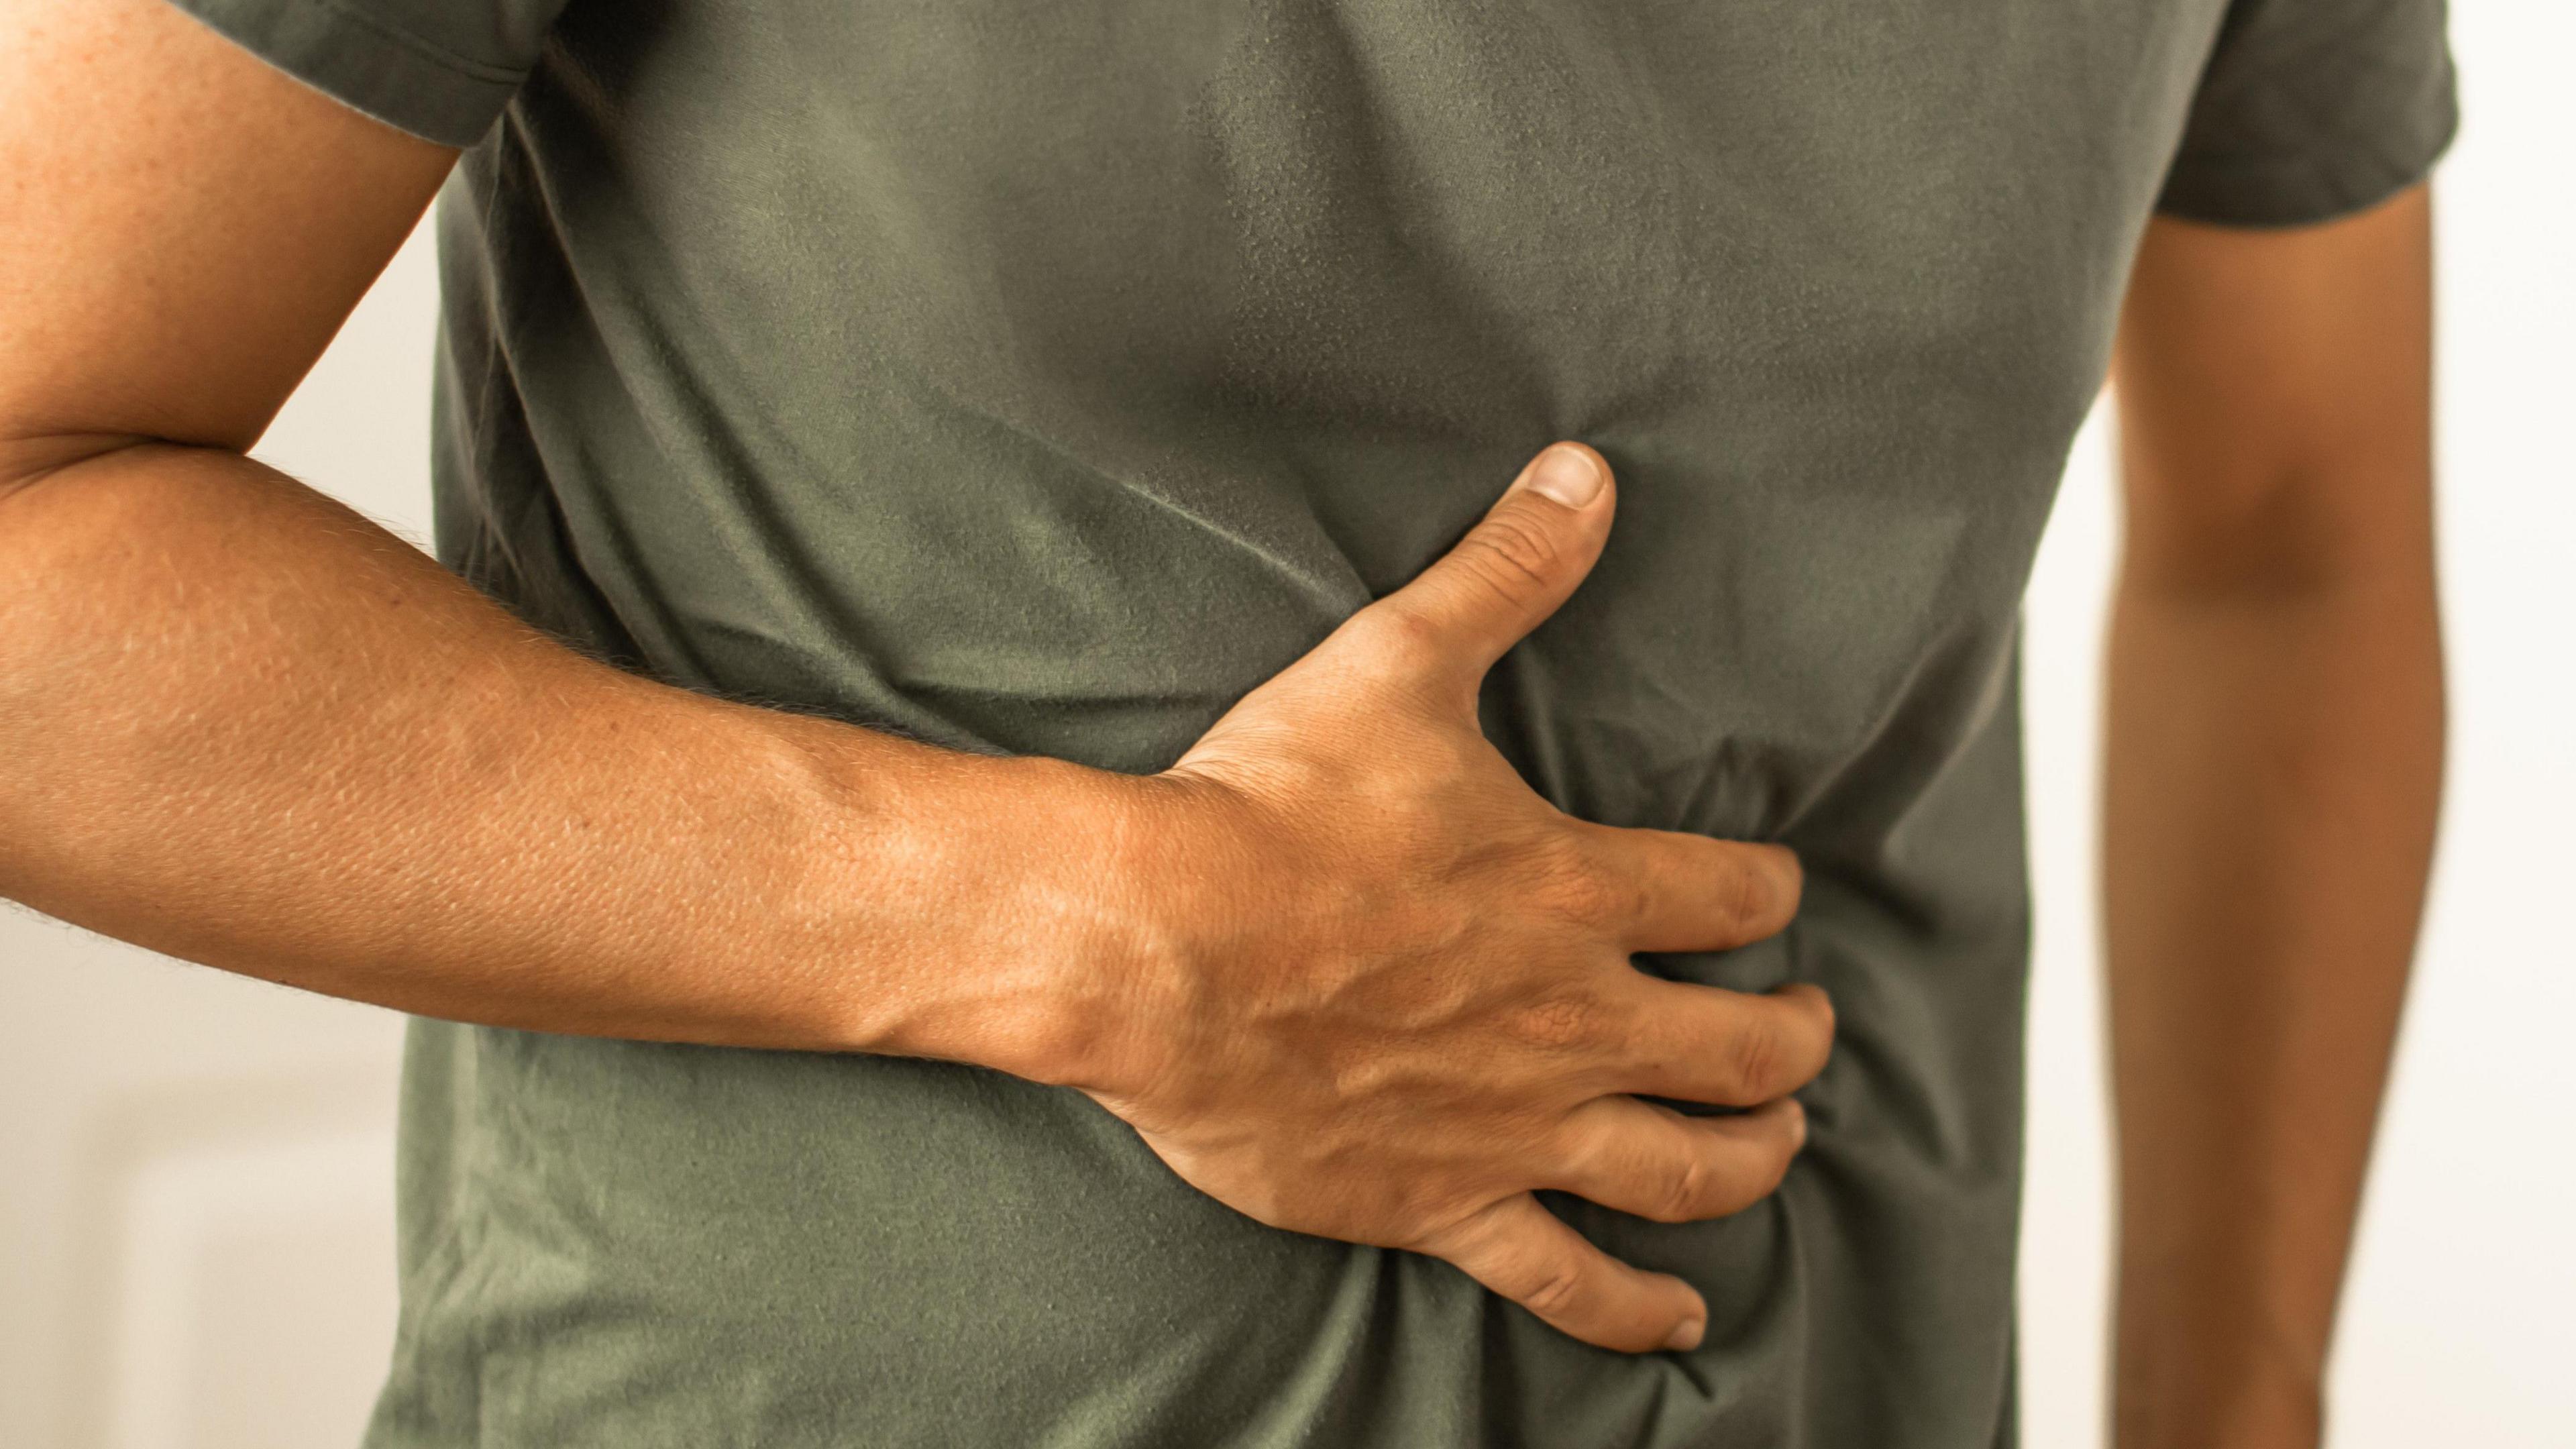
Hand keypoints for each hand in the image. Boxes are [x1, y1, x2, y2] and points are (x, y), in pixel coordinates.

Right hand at [1073, 441, 1833, 1354]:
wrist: (1153, 944)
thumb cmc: (1270, 806)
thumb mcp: (1395, 663)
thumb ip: (1506, 573)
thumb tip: (1586, 473)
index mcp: (1576, 889)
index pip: (1728, 892)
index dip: (1764, 889)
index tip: (1766, 891)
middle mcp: (1577, 1016)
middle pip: (1745, 1043)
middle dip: (1792, 1035)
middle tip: (1799, 1026)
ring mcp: (1520, 1122)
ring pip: (1691, 1164)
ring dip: (1755, 1155)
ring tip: (1779, 1142)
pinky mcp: (1445, 1200)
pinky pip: (1568, 1278)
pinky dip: (1637, 1307)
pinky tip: (1683, 1319)